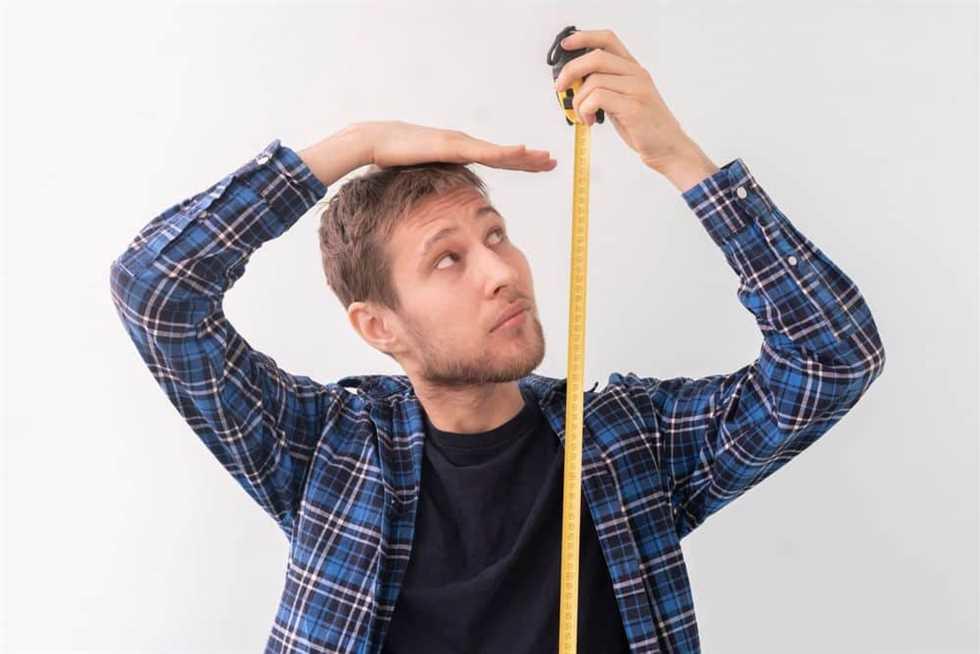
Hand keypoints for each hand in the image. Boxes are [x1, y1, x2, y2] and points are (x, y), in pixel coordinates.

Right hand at [357, 120, 556, 171]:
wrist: (377, 141)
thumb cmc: (395, 158)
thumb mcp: (424, 175)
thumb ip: (437, 184)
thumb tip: (442, 202)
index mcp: (460, 152)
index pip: (496, 158)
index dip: (519, 161)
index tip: (539, 164)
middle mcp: (464, 144)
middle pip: (504, 154)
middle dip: (530, 159)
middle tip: (553, 162)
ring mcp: (460, 143)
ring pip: (500, 152)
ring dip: (525, 156)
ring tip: (546, 159)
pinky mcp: (453, 146)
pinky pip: (484, 152)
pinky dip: (505, 153)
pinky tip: (523, 152)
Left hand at [553, 28, 696, 171]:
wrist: (668, 147)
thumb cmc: (643, 126)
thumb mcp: (623, 99)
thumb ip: (604, 87)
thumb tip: (573, 82)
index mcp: (633, 69)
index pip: (608, 39)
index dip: (584, 38)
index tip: (565, 45)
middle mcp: (636, 74)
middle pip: (595, 57)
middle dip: (570, 72)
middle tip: (560, 88)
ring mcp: (637, 89)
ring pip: (593, 81)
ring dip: (578, 101)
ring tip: (582, 116)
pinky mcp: (633, 107)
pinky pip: (597, 98)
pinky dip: (586, 110)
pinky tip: (590, 121)